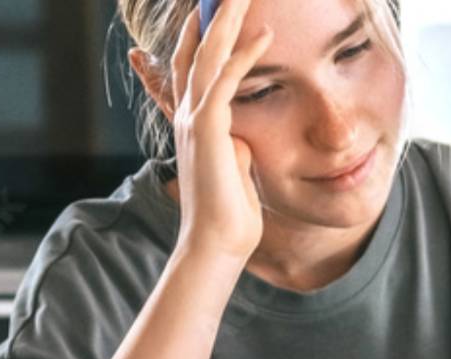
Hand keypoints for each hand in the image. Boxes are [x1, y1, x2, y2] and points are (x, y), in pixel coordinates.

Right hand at [168, 0, 272, 260]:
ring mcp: (195, 120)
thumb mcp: (235, 169)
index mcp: (192, 124)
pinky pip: (227, 80)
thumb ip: (235, 146)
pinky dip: (244, 54)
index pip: (190, 67)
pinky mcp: (209, 129)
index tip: (204, 9)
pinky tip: (263, 34)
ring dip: (226, 20)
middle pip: (196, 50)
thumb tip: (242, 138)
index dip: (197, 35)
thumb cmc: (228, 213)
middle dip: (209, 15)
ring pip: (209, 55)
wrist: (216, 242)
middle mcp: (187, 115)